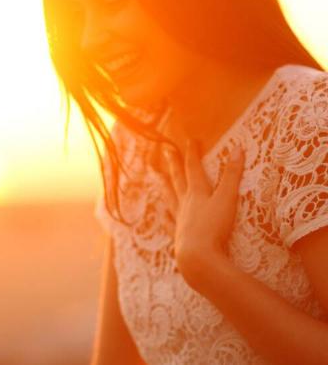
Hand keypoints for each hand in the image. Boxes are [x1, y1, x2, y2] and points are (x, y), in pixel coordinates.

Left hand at [164, 141, 244, 286]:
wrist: (197, 256)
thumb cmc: (214, 228)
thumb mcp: (227, 199)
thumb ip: (232, 175)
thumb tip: (238, 148)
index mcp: (197, 193)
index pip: (194, 168)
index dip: (192, 153)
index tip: (189, 140)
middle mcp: (185, 204)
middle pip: (177, 179)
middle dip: (174, 163)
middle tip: (166, 150)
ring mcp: (179, 220)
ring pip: (170, 198)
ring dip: (164, 185)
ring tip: (156, 177)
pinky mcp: (178, 236)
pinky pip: (170, 223)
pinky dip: (166, 217)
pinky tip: (163, 215)